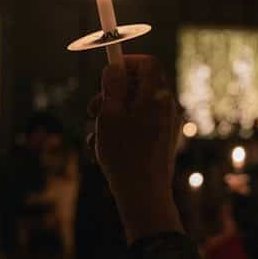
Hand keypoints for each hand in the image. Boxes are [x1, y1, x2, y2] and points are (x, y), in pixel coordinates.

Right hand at [91, 55, 182, 242]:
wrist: (144, 196)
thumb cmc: (124, 154)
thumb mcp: (110, 114)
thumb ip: (112, 86)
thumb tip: (115, 67)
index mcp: (157, 96)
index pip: (147, 63)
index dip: (126, 62)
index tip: (106, 74)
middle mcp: (166, 107)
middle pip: (138, 85)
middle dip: (112, 93)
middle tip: (91, 110)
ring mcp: (166, 125)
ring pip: (134, 108)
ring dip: (112, 115)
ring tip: (95, 136)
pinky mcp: (161, 141)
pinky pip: (139, 126)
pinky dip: (121, 131)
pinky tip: (104, 149)